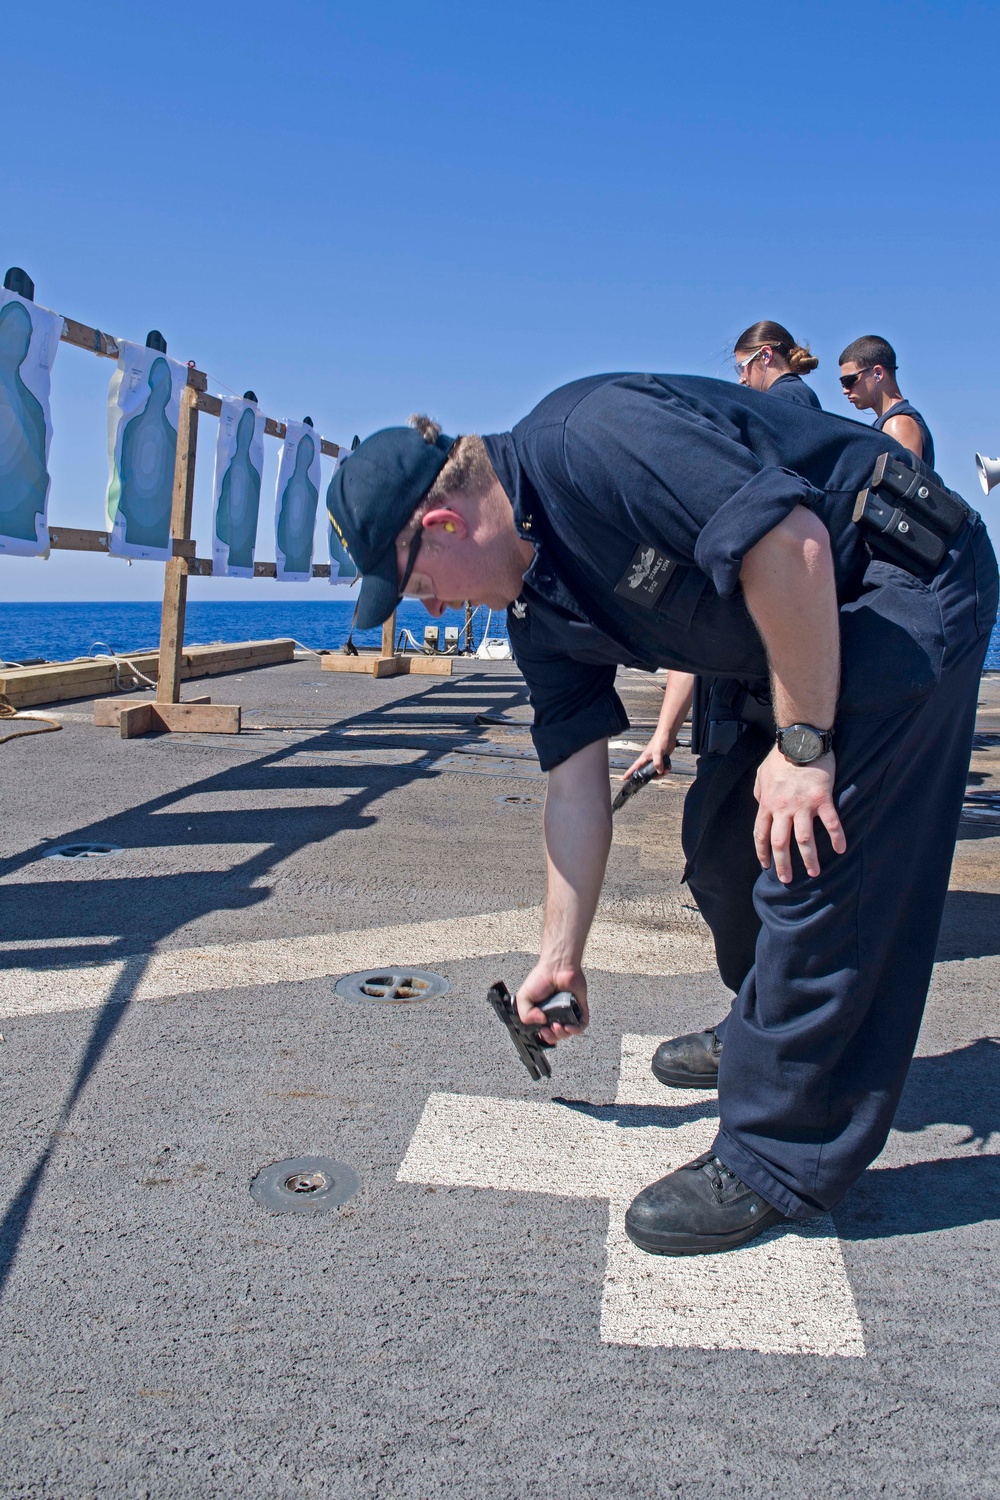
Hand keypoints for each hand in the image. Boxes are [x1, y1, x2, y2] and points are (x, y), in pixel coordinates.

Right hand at [516, 961, 588, 1044]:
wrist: (556, 967)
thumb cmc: (540, 979)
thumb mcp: (523, 997)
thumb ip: (525, 1015)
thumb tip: (540, 1023)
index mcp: (542, 1013)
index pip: (544, 1032)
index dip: (543, 1036)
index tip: (541, 1031)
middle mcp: (556, 1014)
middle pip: (556, 1035)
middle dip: (552, 1037)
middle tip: (548, 1029)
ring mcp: (568, 1012)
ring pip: (568, 1032)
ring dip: (562, 1034)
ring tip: (558, 1026)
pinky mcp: (580, 1008)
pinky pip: (581, 1024)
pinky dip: (576, 1029)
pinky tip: (569, 1027)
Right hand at [623, 730, 672, 780]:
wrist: (668, 735)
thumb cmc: (659, 740)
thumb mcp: (657, 752)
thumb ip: (657, 763)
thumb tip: (659, 771)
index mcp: (644, 758)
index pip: (634, 767)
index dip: (629, 773)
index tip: (624, 778)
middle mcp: (649, 760)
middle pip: (648, 773)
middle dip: (654, 776)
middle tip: (658, 775)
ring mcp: (656, 760)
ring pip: (656, 771)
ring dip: (662, 772)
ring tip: (666, 769)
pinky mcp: (662, 759)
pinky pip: (663, 768)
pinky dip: (667, 769)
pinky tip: (668, 766)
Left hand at [753, 746, 845, 882]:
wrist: (800, 741)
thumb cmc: (780, 756)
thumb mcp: (761, 775)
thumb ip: (760, 793)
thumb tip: (760, 804)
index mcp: (767, 803)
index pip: (761, 833)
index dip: (762, 852)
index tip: (765, 865)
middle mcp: (783, 808)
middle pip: (780, 843)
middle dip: (783, 864)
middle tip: (787, 879)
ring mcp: (803, 805)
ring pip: (804, 839)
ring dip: (809, 859)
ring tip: (814, 873)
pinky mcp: (822, 799)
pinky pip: (830, 822)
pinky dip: (836, 837)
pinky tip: (840, 849)